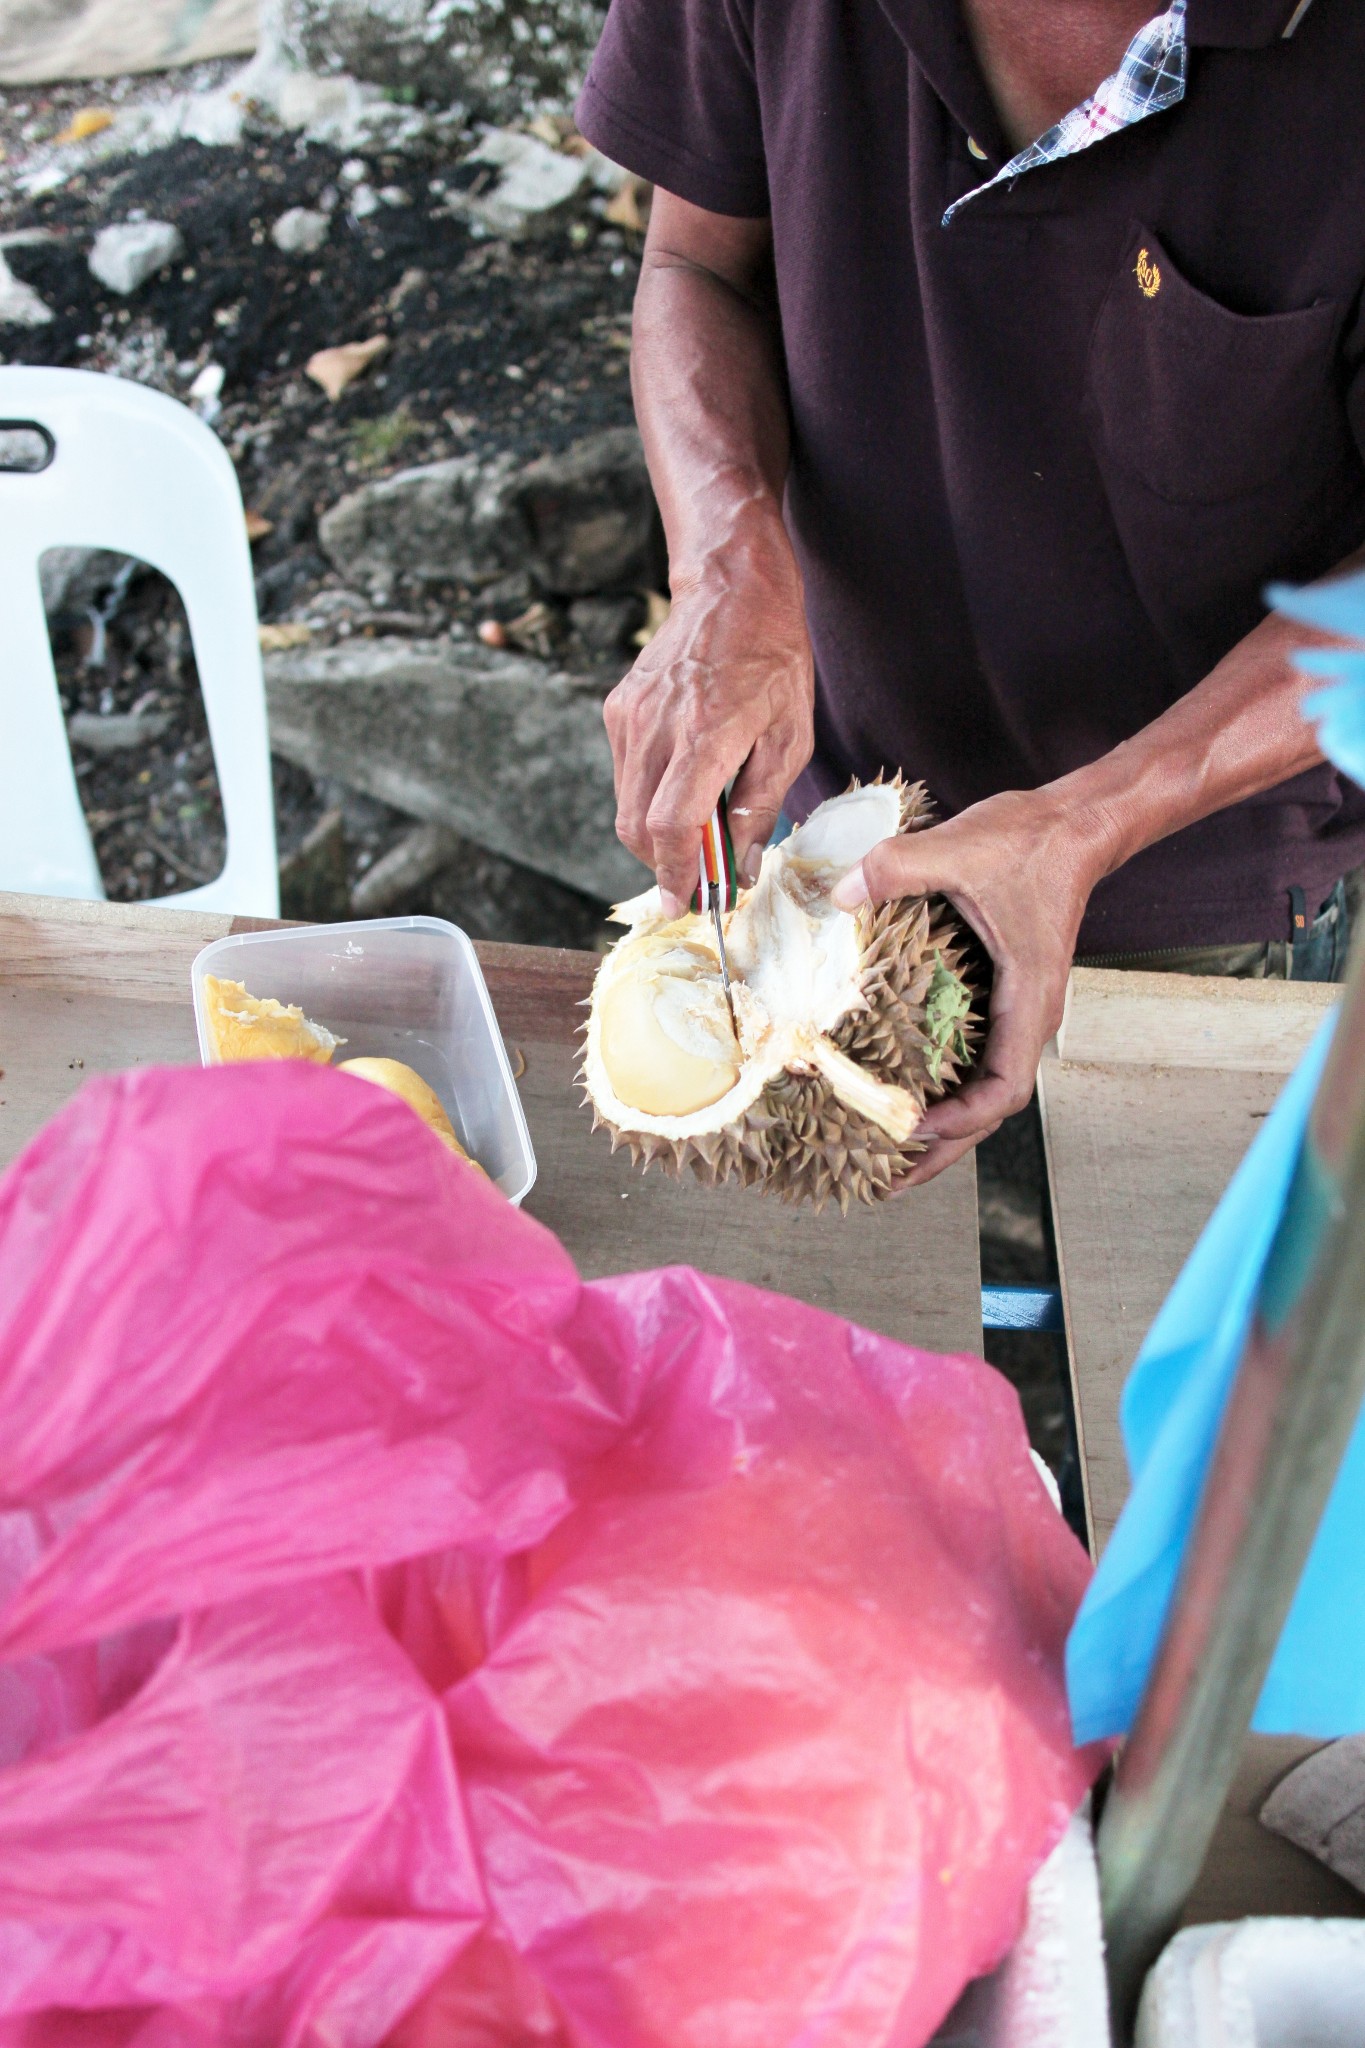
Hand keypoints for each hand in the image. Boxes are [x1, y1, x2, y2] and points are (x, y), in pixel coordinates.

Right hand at [604, 519, 814, 912]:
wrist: (730, 586)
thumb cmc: (772, 656)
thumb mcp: (791, 735)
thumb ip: (762, 804)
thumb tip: (743, 866)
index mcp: (706, 733)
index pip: (671, 824)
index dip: (674, 873)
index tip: (683, 903)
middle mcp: (658, 726)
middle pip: (638, 825)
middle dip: (663, 864)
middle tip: (694, 882)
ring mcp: (631, 716)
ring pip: (626, 805)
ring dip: (655, 834)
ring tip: (694, 836)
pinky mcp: (619, 709)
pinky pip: (625, 774)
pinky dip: (648, 797)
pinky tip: (682, 787)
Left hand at [832, 789, 1117, 1182]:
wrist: (1073, 824)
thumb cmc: (1033, 842)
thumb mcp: (960, 848)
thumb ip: (896, 868)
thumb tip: (836, 892)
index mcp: (1028, 999)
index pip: (1004, 1090)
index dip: (958, 1122)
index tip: (910, 1130)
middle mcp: (1025, 1016)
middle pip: (986, 1110)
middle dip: (939, 1148)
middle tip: (884, 1179)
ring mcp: (1013, 1009)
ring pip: (978, 1087)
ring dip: (937, 1123)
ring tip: (884, 1152)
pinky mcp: (998, 994)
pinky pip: (969, 1054)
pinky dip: (937, 1080)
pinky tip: (897, 1084)